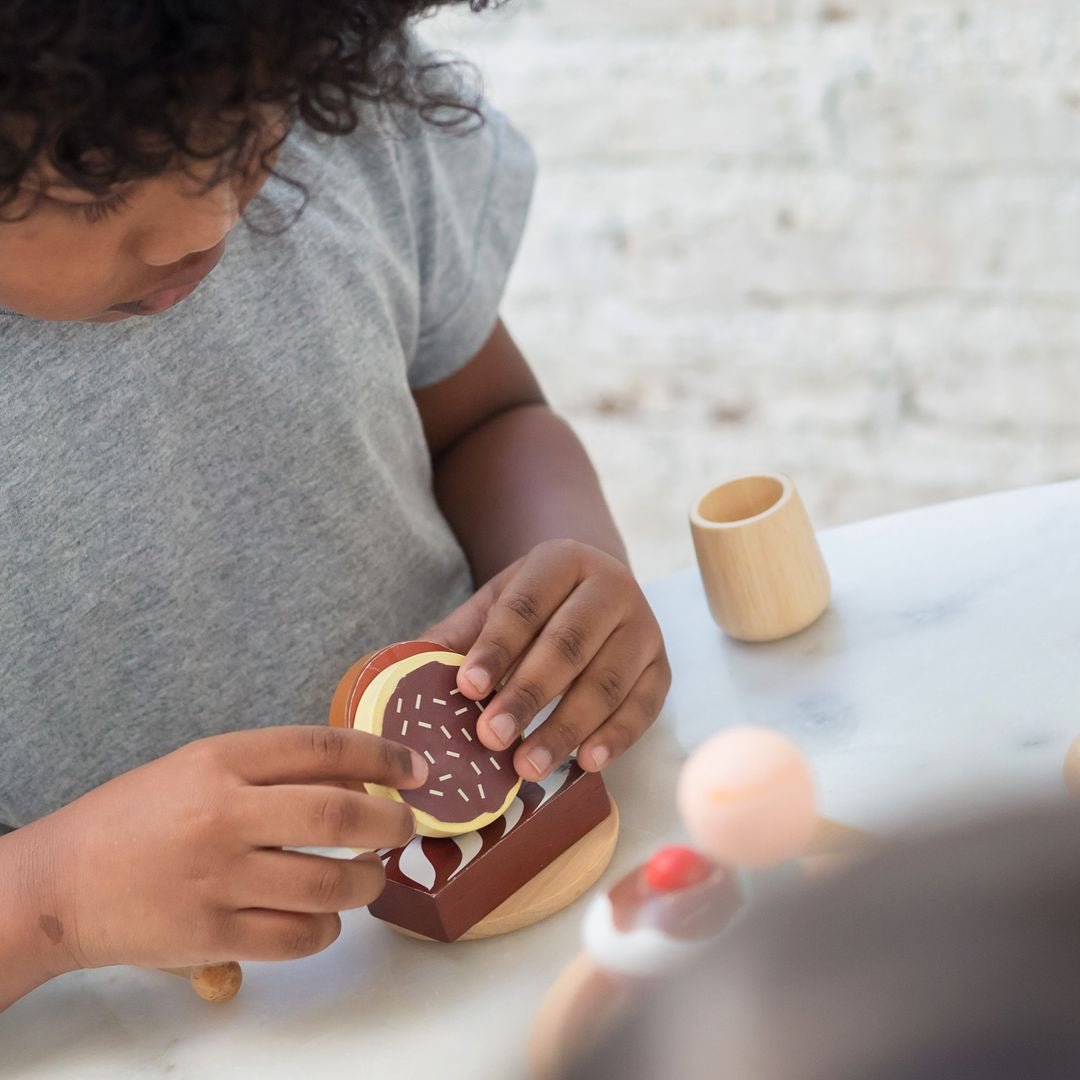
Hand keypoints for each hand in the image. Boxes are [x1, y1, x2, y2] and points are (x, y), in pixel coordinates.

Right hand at [27, 726, 426, 971]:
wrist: (62, 882)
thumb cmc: (138, 816)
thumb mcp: (200, 766)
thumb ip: (271, 769)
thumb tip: (360, 777)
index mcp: (220, 761)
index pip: (322, 748)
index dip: (383, 756)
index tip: (415, 770)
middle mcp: (223, 816)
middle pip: (339, 817)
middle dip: (391, 824)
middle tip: (404, 827)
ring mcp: (218, 881)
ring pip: (329, 885)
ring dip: (369, 882)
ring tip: (371, 876)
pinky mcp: (211, 936)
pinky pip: (298, 937)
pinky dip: (327, 929)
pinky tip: (327, 917)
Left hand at [423, 539, 670, 780]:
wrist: (595, 589)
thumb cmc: (536, 604)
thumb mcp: (495, 604)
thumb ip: (458, 634)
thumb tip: (401, 669)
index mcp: (562, 560)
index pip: (526, 606)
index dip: (496, 648)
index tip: (465, 689)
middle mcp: (611, 586)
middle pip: (568, 645)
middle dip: (527, 695)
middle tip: (490, 737)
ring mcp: (644, 627)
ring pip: (606, 681)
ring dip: (566, 728)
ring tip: (527, 766)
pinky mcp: (662, 667)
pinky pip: (643, 706)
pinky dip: (616, 737)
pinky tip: (585, 763)